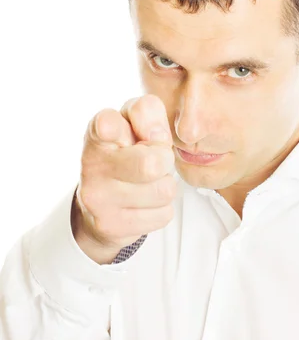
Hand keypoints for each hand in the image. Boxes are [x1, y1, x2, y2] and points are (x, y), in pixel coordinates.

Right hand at [73, 94, 175, 258]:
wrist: (99, 204)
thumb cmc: (125, 151)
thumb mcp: (133, 122)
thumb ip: (148, 113)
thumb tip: (158, 136)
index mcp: (98, 132)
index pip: (107, 123)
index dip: (120, 126)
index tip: (116, 129)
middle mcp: (92, 164)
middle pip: (152, 164)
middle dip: (166, 160)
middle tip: (157, 160)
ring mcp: (98, 197)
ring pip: (164, 191)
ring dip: (165, 186)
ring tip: (148, 182)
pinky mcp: (111, 226)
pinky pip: (163, 215)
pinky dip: (161, 209)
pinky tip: (143, 203)